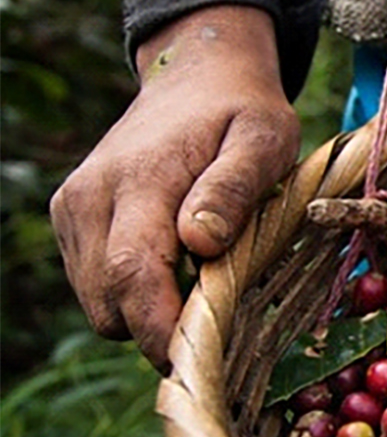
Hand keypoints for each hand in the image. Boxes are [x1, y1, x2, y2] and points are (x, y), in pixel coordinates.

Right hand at [50, 5, 299, 370]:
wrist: (196, 77)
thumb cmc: (243, 111)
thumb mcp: (265, 138)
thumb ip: (234, 187)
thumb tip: (199, 242)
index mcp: (139, 180)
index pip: (134, 275)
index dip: (162, 331)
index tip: (203, 359)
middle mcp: (91, 198)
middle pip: (110, 304)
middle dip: (161, 328)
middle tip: (222, 316)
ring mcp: (74, 210)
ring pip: (99, 303)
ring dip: (147, 311)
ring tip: (202, 280)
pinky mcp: (72, 219)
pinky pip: (96, 285)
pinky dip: (133, 293)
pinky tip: (177, 266)